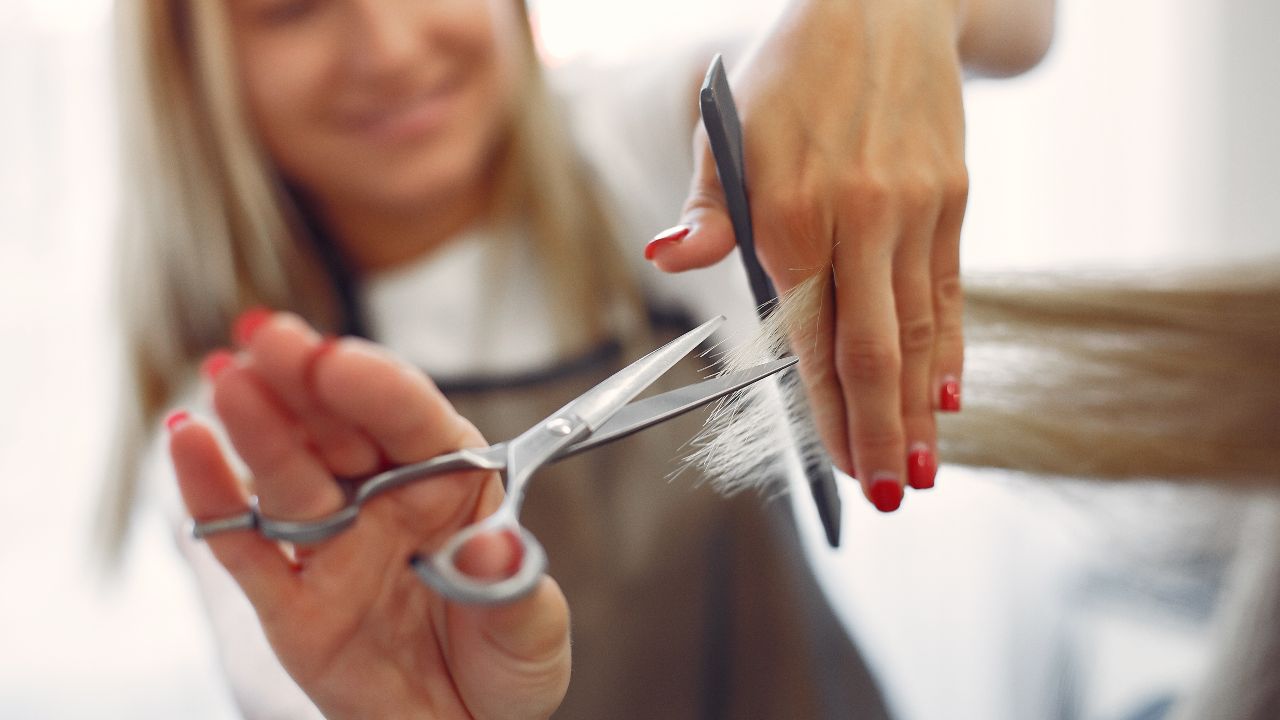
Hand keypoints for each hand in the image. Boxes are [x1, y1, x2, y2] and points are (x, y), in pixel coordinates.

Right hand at [168, 312, 569, 719]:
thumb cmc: (507, 662)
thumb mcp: (533, 628)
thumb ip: (512, 584)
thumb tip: (492, 547)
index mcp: (451, 481)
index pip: (411, 418)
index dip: (374, 385)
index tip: (338, 360)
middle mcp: (385, 499)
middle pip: (338, 426)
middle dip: (304, 377)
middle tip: (266, 335)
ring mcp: (333, 545)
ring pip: (287, 474)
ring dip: (257, 426)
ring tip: (228, 379)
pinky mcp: (289, 601)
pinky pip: (246, 547)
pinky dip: (214, 499)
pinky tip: (188, 445)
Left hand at [650, 0, 968, 509]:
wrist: (886, 5)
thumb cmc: (788, 73)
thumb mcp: (727, 126)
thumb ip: (708, 207)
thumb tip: (671, 257)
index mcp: (791, 209)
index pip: (808, 336)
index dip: (826, 410)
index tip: (837, 468)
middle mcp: (861, 216)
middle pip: (872, 347)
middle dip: (879, 430)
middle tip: (887, 493)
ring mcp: (917, 209)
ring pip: (919, 328)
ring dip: (921, 407)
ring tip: (923, 469)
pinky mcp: (953, 199)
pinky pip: (951, 289)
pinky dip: (951, 347)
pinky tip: (952, 395)